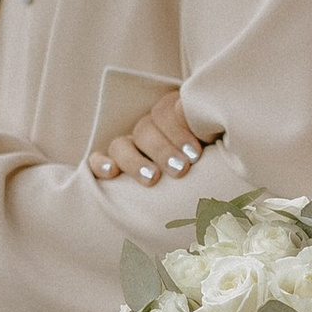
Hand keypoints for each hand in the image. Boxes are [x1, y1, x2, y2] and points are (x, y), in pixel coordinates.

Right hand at [90, 89, 222, 186]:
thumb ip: (208, 131)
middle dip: (163, 150)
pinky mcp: (110, 165)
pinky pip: (96, 159)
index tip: (195, 154)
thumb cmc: (215, 165)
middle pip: (145, 131)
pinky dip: (100, 164)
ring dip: (135, 161)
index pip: (165, 113)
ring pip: (121, 145)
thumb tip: (194, 113)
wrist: (213, 199)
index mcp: (172, 115)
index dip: (178, 131)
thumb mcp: (215, 143)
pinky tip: (111, 173)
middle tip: (182, 169)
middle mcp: (147, 128)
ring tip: (153, 179)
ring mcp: (127, 146)